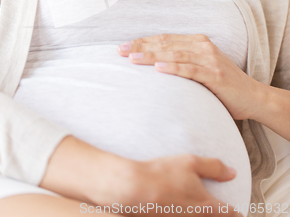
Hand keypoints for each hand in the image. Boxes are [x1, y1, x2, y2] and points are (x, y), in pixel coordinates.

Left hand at [117, 33, 261, 119]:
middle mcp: (202, 46)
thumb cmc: (221, 84)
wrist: (252, 96)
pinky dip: (173, 68)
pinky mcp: (214, 74)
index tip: (122, 47)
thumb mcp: (200, 68)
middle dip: (140, 46)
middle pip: (165, 44)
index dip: (142, 41)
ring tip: (132, 58)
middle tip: (119, 50)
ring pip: (174, 54)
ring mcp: (209, 59)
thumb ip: (181, 63)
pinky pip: (190, 70)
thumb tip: (152, 65)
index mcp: (197, 42)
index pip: (164, 39)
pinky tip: (158, 68)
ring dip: (151, 55)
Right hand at [126, 153, 241, 216]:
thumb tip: (232, 172)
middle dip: (221, 215)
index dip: (237, 213)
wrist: (134, 190)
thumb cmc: (162, 175)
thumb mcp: (190, 162)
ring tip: (201, 209)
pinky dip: (187, 215)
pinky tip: (181, 208)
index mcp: (207, 206)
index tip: (240, 212)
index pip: (231, 215)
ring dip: (202, 215)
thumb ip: (214, 167)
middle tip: (223, 211)